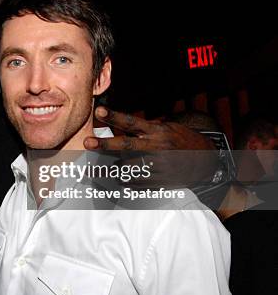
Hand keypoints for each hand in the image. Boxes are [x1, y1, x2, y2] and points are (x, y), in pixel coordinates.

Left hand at [84, 106, 217, 187]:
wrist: (206, 160)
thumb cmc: (179, 140)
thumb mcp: (165, 128)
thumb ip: (143, 129)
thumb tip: (115, 129)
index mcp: (157, 131)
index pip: (132, 122)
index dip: (114, 117)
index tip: (99, 111)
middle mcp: (158, 147)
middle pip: (127, 145)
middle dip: (105, 144)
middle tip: (87, 142)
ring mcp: (160, 165)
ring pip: (128, 167)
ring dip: (113, 167)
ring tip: (100, 169)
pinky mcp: (162, 181)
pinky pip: (137, 182)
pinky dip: (125, 180)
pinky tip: (118, 178)